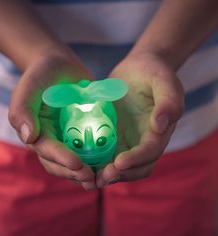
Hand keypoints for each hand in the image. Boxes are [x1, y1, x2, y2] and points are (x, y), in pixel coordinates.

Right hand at [8, 52, 95, 190]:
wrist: (60, 66)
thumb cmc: (42, 75)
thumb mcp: (29, 87)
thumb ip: (23, 111)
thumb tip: (29, 138)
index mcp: (37, 133)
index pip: (48, 151)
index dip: (61, 159)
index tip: (78, 164)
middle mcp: (52, 139)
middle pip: (60, 163)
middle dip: (74, 173)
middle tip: (91, 178)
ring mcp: (68, 136)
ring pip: (73, 162)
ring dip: (84, 173)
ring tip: (100, 179)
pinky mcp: (82, 131)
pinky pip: (88, 149)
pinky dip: (96, 160)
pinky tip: (107, 164)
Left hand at [97, 52, 183, 186]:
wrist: (138, 69)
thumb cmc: (152, 72)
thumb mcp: (164, 81)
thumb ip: (168, 102)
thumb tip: (161, 127)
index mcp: (159, 130)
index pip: (150, 151)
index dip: (136, 160)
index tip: (119, 162)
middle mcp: (145, 140)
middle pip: (138, 166)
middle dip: (121, 174)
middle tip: (101, 177)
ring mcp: (129, 140)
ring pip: (122, 166)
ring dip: (109, 174)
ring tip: (91, 178)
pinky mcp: (115, 136)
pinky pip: (107, 155)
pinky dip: (98, 164)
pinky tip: (84, 165)